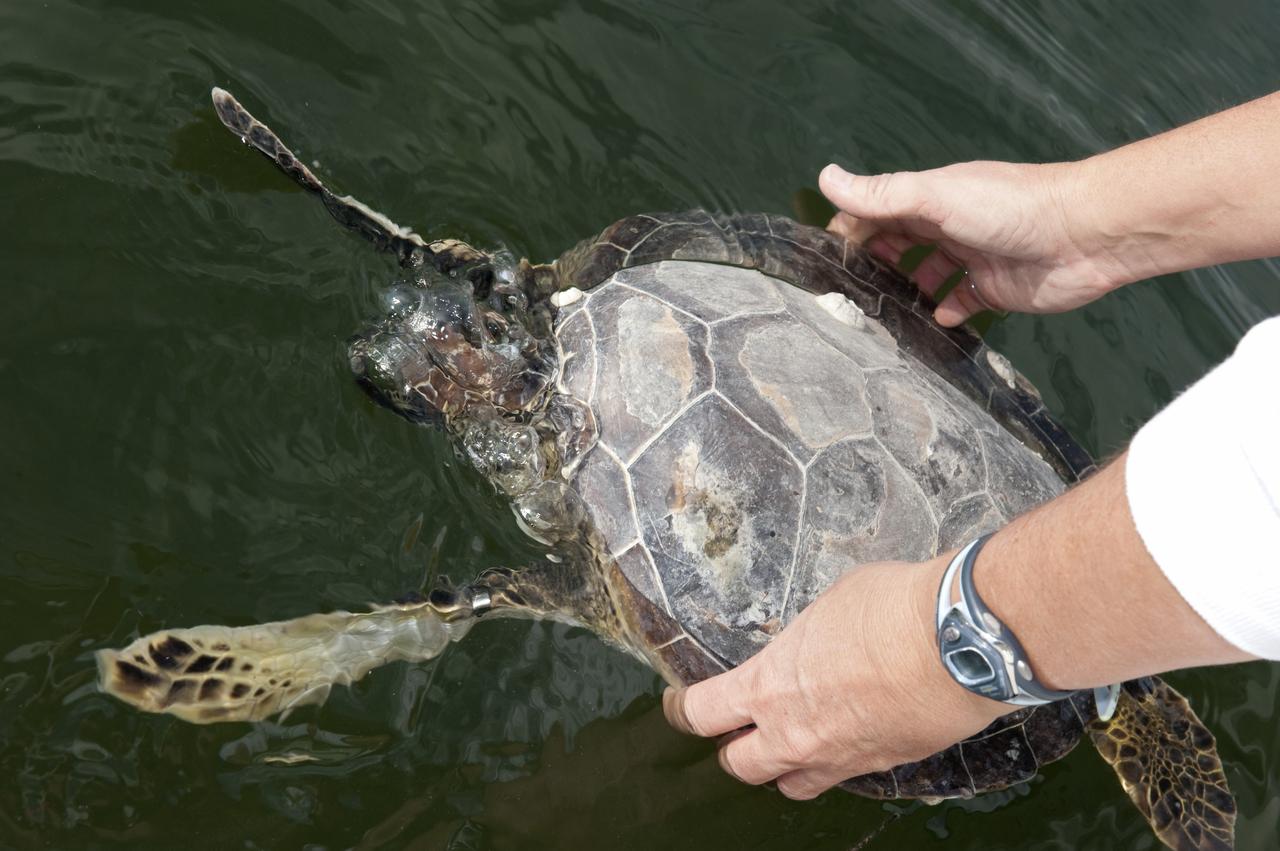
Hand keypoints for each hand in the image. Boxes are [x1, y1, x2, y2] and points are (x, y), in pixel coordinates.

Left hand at [663, 558, 1005, 799]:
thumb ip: (804, 639)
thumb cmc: (891, 610)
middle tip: (739, 729)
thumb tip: (808, 642)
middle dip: (734, 747)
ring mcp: (839, 757)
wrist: (959, 643)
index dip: (683, 711)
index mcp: (768, 685)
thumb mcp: (828, 606)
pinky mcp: (881, 767)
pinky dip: (837, 763)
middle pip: (739, 765)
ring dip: (784, 766)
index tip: (677, 705)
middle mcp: (794, 733)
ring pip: (792, 785)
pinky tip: (849, 736)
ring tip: (791, 742)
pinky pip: (843, 777)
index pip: (702, 713)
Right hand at [819, 161, 1124, 326]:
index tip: (829, 257)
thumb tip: (825, 177)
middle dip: (874, 262)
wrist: (1085, 236)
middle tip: (850, 290)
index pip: (879, 210)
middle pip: (898, 242)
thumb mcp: (937, 196)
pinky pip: (959, 303)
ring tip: (887, 311)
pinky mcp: (993, 290)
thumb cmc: (1012, 206)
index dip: (852, 228)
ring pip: (925, 275)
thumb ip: (883, 194)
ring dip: (906, 290)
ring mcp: (971, 257)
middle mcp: (949, 225)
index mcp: (933, 197)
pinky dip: (945, 311)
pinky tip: (939, 317)